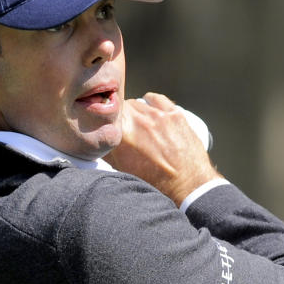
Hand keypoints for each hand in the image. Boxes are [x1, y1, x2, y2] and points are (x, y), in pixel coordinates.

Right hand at [105, 92, 220, 205]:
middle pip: (121, 107)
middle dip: (121, 115)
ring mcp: (158, 115)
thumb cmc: (153, 180)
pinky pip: (156, 98)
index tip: (108, 125)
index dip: (106, 120)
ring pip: (137, 102)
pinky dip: (151, 102)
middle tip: (125, 127)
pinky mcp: (174, 114)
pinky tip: (151, 110)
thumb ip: (107, 151)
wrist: (186, 185)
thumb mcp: (122, 169)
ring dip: (136, 111)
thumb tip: (98, 140)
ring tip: (139, 123)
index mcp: (122, 134)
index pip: (106, 114)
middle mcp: (138, 121)